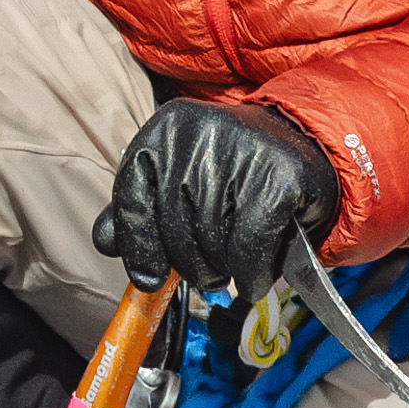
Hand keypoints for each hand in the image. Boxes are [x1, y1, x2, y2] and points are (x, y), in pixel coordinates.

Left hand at [94, 99, 335, 299]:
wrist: (303, 146)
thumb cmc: (231, 173)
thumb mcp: (179, 178)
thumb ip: (141, 207)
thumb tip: (105, 243)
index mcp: (165, 129)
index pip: (132, 197)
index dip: (137, 244)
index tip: (148, 278)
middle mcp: (199, 133)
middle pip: (174, 231)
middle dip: (191, 264)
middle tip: (210, 265)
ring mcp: (242, 151)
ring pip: (212, 245)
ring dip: (225, 269)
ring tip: (235, 258)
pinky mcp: (279, 177)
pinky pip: (249, 249)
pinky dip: (253, 273)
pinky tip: (256, 271)